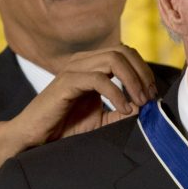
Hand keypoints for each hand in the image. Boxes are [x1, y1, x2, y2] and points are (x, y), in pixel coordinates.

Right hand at [0, 46, 156, 178]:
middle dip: (142, 73)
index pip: (126, 52)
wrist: (35, 138)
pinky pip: (99, 79)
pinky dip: (116, 93)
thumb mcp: (101, 119)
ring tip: (139, 103)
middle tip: (149, 97)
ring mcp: (73, 69)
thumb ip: (122, 111)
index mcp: (91, 64)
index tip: (152, 94)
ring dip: (132, 81)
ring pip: (114, 59)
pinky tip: (123, 109)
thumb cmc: (65, 127)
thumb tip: (146, 107)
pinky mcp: (66, 82)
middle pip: (123, 50)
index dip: (143, 70)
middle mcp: (83, 61)